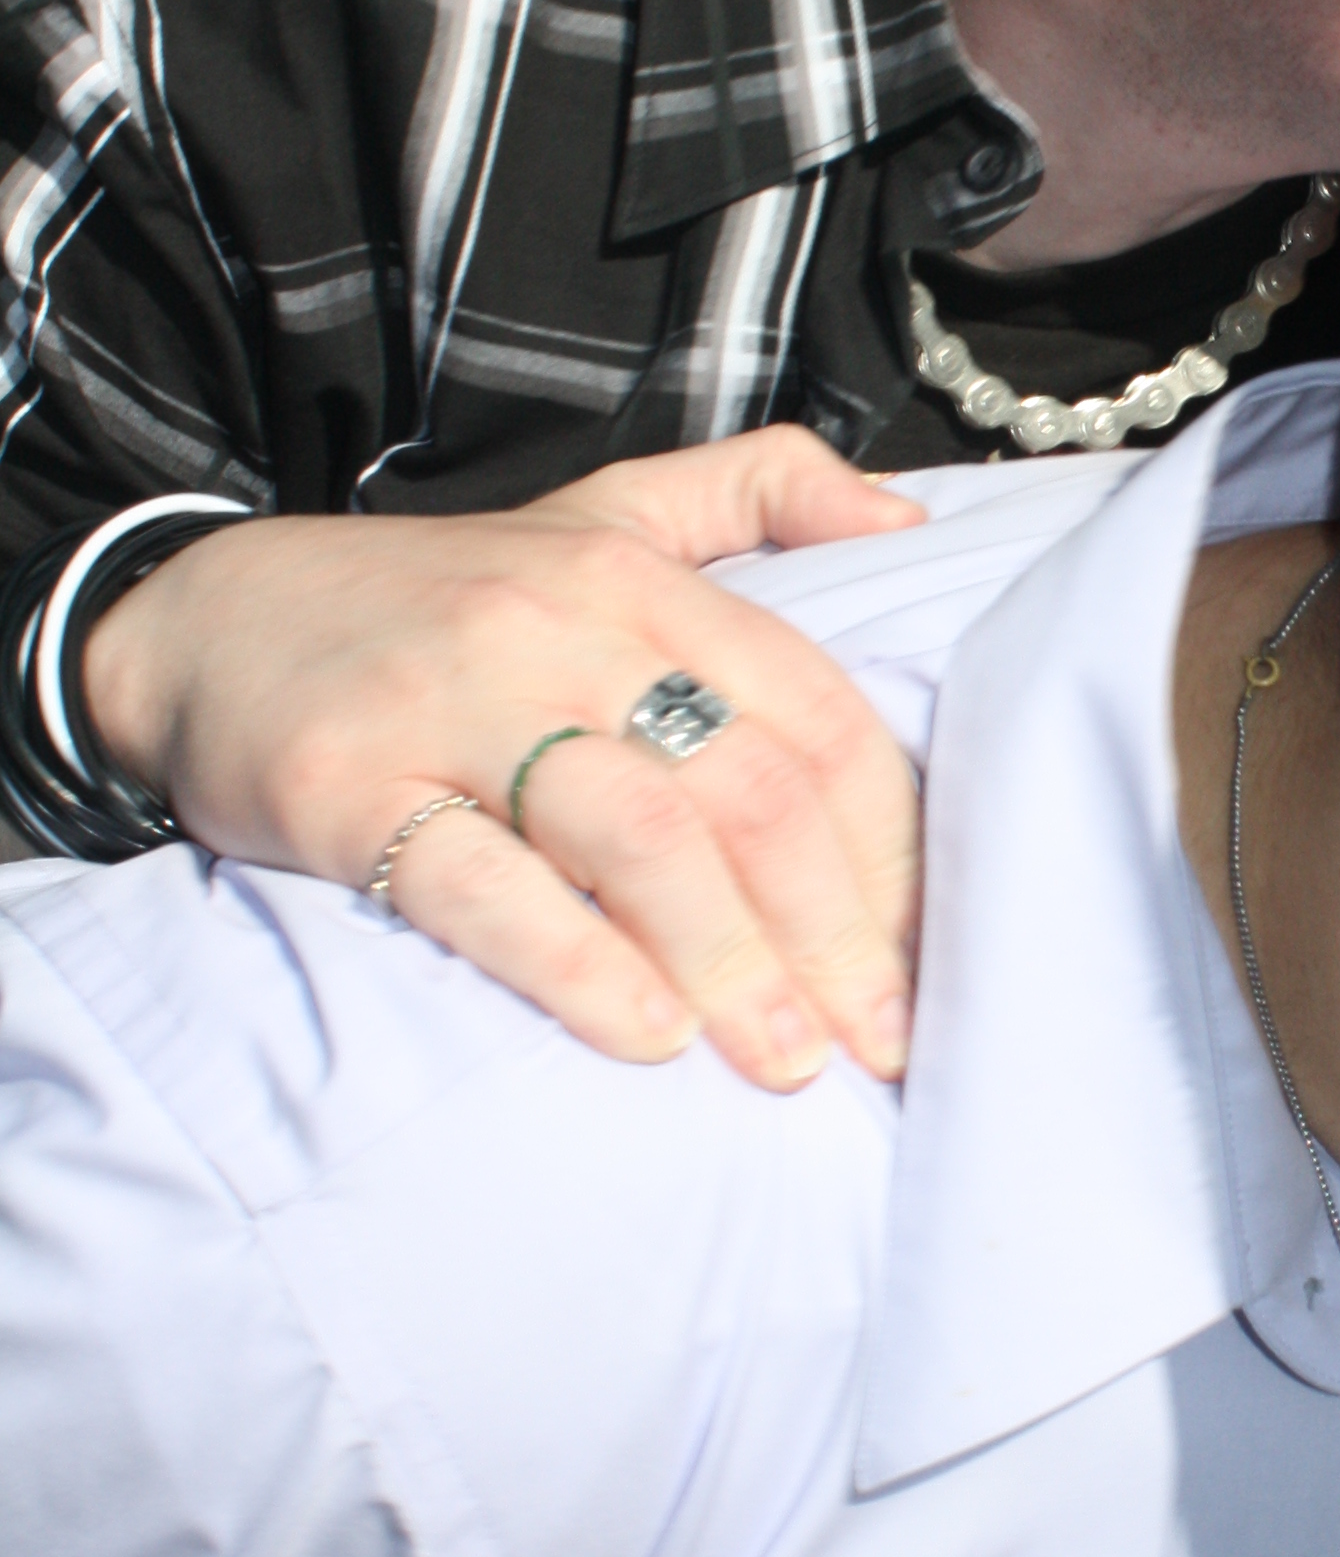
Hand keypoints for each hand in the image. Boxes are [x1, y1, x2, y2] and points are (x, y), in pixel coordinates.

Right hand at [84, 432, 928, 1090]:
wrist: (198, 619)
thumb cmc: (431, 599)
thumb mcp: (599, 512)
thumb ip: (756, 494)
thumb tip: (907, 517)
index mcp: (639, 578)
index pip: (812, 715)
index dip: (887, 846)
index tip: (923, 953)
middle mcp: (558, 628)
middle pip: (743, 787)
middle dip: (831, 930)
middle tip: (878, 1041)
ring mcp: (452, 703)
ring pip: (635, 833)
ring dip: (730, 962)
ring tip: (782, 1062)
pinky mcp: (349, 786)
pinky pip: (481, 882)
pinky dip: (575, 964)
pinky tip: (644, 1035)